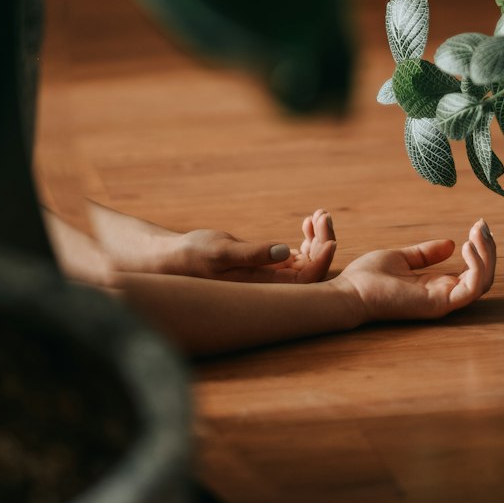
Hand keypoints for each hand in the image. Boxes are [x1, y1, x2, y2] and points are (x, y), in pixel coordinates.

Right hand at [89, 202, 336, 282]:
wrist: (175, 257)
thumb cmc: (194, 255)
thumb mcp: (221, 250)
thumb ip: (253, 253)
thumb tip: (286, 252)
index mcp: (263, 287)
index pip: (306, 282)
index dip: (322, 262)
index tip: (329, 237)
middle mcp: (271, 286)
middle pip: (312, 272)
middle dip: (322, 242)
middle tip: (322, 215)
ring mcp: (271, 276)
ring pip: (307, 263)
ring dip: (317, 239)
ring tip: (318, 216)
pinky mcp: (266, 266)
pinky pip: (297, 257)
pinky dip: (306, 240)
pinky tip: (307, 222)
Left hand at [334, 219, 495, 324]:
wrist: (349, 292)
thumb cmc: (368, 277)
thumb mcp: (401, 258)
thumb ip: (425, 254)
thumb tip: (451, 243)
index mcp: (436, 287)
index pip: (471, 273)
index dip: (480, 249)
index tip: (478, 225)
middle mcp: (444, 296)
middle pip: (483, 277)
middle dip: (488, 249)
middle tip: (482, 225)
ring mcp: (443, 302)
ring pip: (483, 282)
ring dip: (486, 255)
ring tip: (477, 232)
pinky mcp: (440, 304)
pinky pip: (472, 288)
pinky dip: (477, 266)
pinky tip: (467, 246)